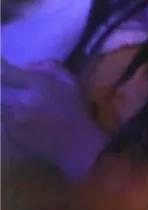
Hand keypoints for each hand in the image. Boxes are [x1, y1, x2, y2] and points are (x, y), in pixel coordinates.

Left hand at [1, 59, 107, 180]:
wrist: (76, 145)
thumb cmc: (76, 110)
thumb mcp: (71, 82)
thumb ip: (50, 67)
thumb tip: (27, 65)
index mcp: (37, 86)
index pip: (5, 72)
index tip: (0, 64)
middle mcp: (19, 102)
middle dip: (1, 85)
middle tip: (9, 85)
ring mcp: (11, 120)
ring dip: (4, 100)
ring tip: (18, 101)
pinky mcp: (9, 134)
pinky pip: (2, 119)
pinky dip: (7, 114)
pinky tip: (21, 116)